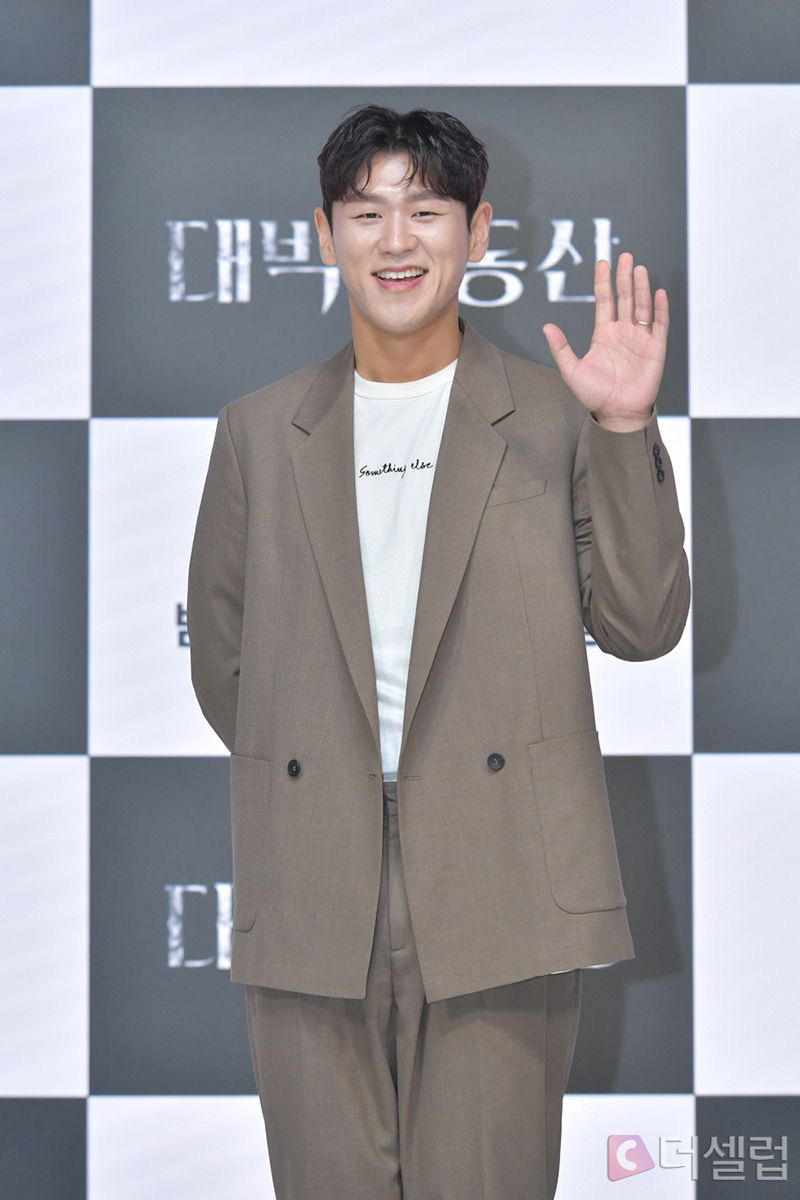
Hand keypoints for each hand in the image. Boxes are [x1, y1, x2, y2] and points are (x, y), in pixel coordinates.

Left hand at [542, 251, 668, 431]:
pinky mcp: (655, 348)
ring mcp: (640, 338)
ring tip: (638, 268)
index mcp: (603, 334)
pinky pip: (660, 324)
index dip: (603, 282)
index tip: (602, 263)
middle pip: (625, 298)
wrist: (617, 414)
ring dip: (641, 287)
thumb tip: (547, 327)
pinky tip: (658, 293)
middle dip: (624, 277)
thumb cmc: (594, 395)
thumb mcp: (571, 370)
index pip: (604, 301)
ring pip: (642, 306)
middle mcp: (622, 332)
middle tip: (624, 256)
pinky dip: (660, 309)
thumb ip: (561, 348)